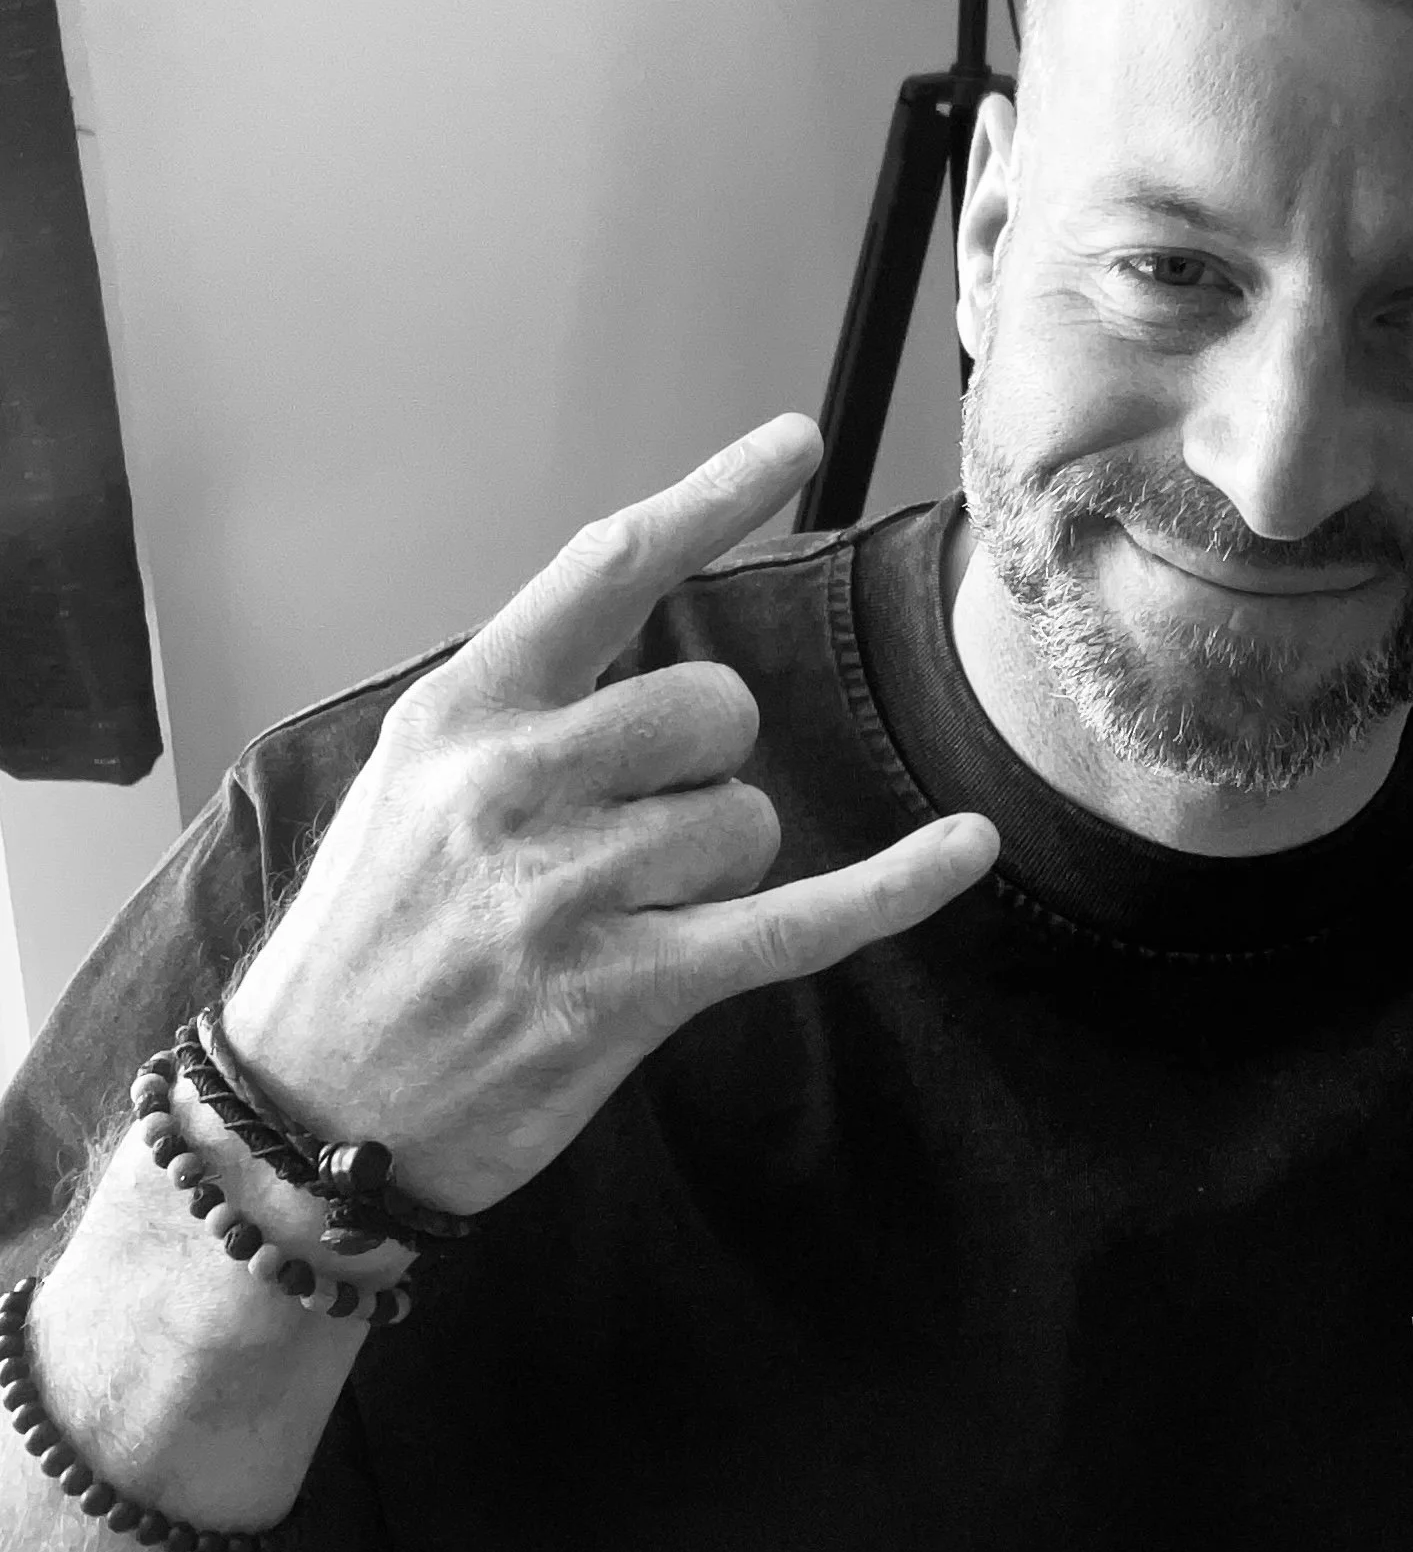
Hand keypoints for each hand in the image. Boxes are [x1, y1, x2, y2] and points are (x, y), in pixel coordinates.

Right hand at [222, 417, 996, 1214]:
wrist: (305, 1110)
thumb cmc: (371, 935)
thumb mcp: (410, 781)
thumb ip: (528, 702)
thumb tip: (653, 611)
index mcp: (461, 715)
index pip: (607, 568)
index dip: (712, 496)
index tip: (794, 441)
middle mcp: (508, 786)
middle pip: (713, 706)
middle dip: (706, 760)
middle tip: (633, 827)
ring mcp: (564, 891)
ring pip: (746, 821)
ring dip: (714, 868)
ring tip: (615, 916)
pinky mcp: (622, 991)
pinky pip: (799, 921)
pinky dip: (897, 885)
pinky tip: (968, 846)